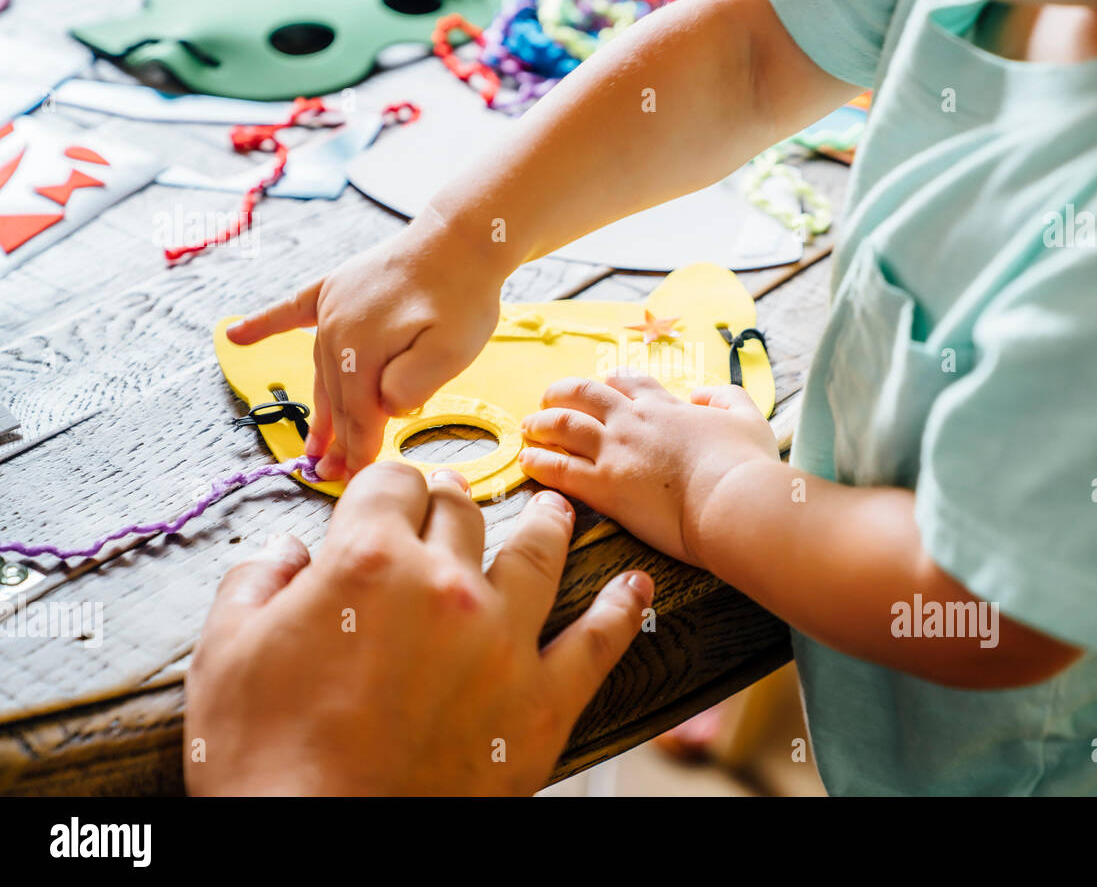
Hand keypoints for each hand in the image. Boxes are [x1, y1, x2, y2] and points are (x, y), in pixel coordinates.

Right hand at [184, 462, 653, 795]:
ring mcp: (502, 642)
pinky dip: (620, 610)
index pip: (393, 484)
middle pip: (461, 510)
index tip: (389, 495)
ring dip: (548, 524)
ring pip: (538, 554)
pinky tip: (635, 587)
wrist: (316, 850)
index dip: (387, 484)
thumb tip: (284, 553)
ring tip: (558, 511)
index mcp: (369, 562)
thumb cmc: (265, 761)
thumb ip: (256, 582)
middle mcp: (445, 586)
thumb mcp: (225, 654)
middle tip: (452, 503)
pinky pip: (597, 642)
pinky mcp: (540, 703)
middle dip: (450, 500)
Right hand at [225, 220, 505, 480]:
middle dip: (337, 440)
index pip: (358, 415)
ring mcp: (332, 305)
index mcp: (360, 351)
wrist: (463, 237)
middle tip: (333, 475)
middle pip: (337, 397)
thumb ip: (412, 386)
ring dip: (319, 406)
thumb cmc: (463, 297)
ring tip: (314, 444)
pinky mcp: (336, 286)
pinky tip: (236, 334)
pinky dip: (264, 324)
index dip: (359, 451)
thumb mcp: (451, 353)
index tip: (357, 481)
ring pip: (322, 369)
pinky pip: (292, 310)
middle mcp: (335, 329)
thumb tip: (381, 406)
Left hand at [518, 375, 778, 564]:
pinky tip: (526, 461)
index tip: (605, 382)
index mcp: (666, 407)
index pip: (630, 383)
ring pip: (564, 426)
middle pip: (586, 395)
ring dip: (542, 423)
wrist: (734, 500)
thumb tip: (704, 393)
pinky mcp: (603, 486)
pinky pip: (559, 468)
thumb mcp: (749, 418)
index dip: (614, 381)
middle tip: (550, 398)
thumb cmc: (746, 465)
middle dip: (563, 392)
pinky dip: (538, 461)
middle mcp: (633, 422)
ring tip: (528, 426)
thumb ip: (727, 398)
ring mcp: (615, 451)